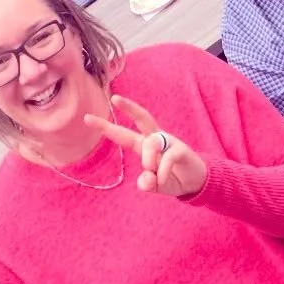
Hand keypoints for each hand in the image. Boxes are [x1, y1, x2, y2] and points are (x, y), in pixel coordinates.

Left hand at [85, 95, 207, 197]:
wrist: (196, 182)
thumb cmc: (171, 178)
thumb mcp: (155, 185)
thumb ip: (147, 184)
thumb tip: (147, 178)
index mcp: (144, 146)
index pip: (123, 134)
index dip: (106, 127)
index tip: (87, 118)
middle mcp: (156, 139)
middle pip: (142, 118)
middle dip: (129, 107)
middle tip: (115, 98)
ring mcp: (169, 142)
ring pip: (152, 142)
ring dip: (148, 160)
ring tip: (152, 174)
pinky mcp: (182, 149)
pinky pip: (168, 157)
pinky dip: (162, 171)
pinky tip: (163, 179)